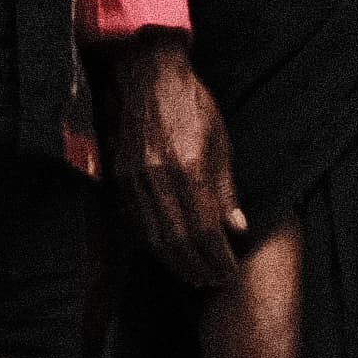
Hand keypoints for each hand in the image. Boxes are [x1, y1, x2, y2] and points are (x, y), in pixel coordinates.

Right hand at [112, 30, 245, 290]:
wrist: (149, 76)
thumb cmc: (193, 105)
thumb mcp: (221, 142)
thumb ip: (226, 189)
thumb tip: (237, 230)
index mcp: (189, 168)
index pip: (205, 229)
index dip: (217, 256)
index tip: (230, 271)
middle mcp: (158, 178)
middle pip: (177, 239)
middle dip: (196, 266)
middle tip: (214, 281)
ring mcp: (135, 179)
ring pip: (153, 235)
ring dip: (175, 261)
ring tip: (194, 274)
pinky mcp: (121, 177)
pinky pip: (137, 221)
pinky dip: (154, 242)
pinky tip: (168, 251)